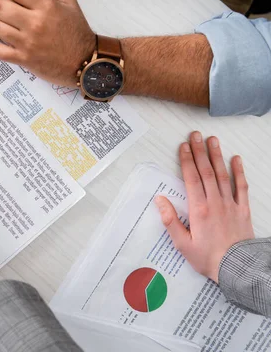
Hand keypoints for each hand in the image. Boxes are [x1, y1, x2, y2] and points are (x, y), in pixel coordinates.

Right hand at [155, 132, 254, 282]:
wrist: (238, 268)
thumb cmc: (208, 258)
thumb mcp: (182, 244)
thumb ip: (170, 221)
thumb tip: (160, 200)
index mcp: (198, 209)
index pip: (191, 178)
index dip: (187, 160)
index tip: (183, 146)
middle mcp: (215, 202)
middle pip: (206, 171)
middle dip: (200, 151)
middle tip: (196, 135)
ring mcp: (230, 204)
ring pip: (222, 174)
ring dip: (216, 156)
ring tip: (212, 140)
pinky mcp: (242, 209)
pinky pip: (241, 186)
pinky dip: (239, 172)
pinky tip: (236, 159)